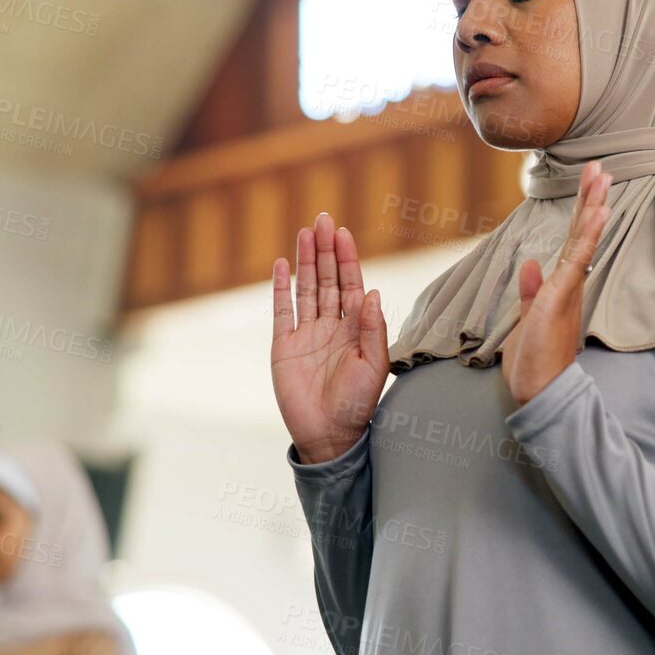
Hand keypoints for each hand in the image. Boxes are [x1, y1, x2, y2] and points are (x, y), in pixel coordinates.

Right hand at [272, 212, 389, 464]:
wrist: (329, 436)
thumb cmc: (357, 404)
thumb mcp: (374, 366)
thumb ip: (373, 329)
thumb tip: (373, 292)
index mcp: (356, 329)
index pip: (351, 284)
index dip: (347, 259)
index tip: (342, 233)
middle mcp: (331, 326)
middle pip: (328, 279)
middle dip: (326, 250)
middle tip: (323, 219)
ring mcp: (306, 334)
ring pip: (306, 288)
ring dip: (306, 261)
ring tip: (305, 232)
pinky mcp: (284, 346)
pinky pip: (281, 311)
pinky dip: (280, 288)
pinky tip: (280, 265)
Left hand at [504, 161, 610, 406]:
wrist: (539, 393)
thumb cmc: (534, 363)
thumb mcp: (527, 319)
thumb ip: (530, 290)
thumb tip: (530, 263)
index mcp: (563, 287)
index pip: (574, 241)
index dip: (582, 212)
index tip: (590, 184)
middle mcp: (571, 285)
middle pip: (584, 233)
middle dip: (591, 198)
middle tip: (601, 166)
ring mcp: (569, 289)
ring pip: (584, 240)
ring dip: (593, 206)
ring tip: (603, 176)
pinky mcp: (562, 297)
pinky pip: (578, 260)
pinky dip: (589, 234)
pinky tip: (599, 212)